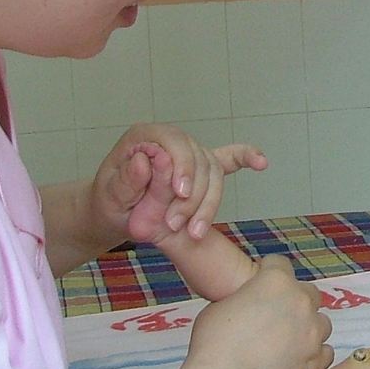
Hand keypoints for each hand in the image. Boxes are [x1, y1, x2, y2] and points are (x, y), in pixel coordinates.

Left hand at [90, 126, 267, 246]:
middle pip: (199, 159)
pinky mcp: (201, 170)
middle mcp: (171, 141)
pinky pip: (227, 160)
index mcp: (145, 137)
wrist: (115, 215)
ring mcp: (189, 154)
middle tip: (177, 225)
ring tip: (194, 231)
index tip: (179, 194)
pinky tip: (261, 163)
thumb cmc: (109, 203)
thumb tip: (145, 161)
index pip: (174, 141)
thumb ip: (125, 180)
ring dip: (209, 203)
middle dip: (194, 195)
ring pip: (214, 173)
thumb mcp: (108, 195)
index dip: (182, 165)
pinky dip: (244, 158)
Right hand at [187, 255, 332, 368]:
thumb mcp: (219, 307)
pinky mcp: (316, 360)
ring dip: (308, 328)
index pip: (279, 264)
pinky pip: (324, 351)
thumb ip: (241, 300)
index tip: (261, 285)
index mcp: (275, 281)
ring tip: (288, 342)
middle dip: (295, 300)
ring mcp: (312, 331)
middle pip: (308, 292)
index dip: (269, 273)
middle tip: (276, 316)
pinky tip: (297, 361)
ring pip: (321, 322)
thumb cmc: (216, 342)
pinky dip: (314, 354)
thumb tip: (245, 306)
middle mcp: (301, 301)